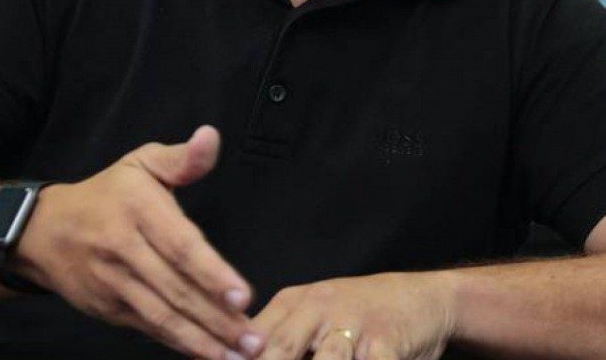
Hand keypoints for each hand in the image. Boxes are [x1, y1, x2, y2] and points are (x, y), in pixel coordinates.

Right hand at [13, 125, 264, 359]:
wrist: (44, 231)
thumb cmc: (108, 193)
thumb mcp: (142, 163)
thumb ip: (182, 158)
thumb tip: (211, 137)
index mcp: (138, 207)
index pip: (180, 245)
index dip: (211, 273)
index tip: (242, 295)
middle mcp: (124, 248)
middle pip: (175, 288)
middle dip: (217, 317)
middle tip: (254, 338)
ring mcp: (114, 284)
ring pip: (162, 316)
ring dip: (202, 340)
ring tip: (238, 356)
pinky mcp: (109, 309)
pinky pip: (149, 329)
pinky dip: (179, 344)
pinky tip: (207, 353)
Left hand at [243, 273, 456, 359]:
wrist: (420, 298)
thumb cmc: (356, 315)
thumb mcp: (313, 316)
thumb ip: (278, 338)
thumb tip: (233, 355)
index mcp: (294, 303)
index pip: (254, 338)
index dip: (236, 358)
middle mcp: (319, 308)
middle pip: (281, 349)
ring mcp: (353, 324)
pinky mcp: (386, 342)